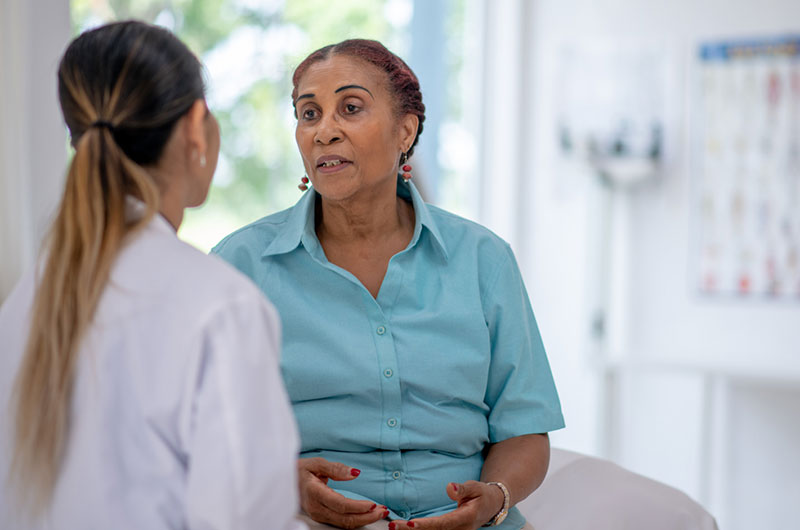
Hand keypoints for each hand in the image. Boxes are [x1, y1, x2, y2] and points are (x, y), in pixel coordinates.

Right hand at [298, 457, 388, 528]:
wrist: (287, 480)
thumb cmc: (302, 470)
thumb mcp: (317, 463)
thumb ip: (336, 468)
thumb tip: (355, 473)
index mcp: (314, 493)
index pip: (340, 504)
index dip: (358, 507)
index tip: (373, 504)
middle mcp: (316, 508)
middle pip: (345, 519)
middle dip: (366, 517)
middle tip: (383, 511)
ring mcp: (318, 515)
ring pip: (344, 523)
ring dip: (364, 520)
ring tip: (380, 513)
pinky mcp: (322, 517)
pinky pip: (341, 522)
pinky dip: (357, 519)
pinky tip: (367, 514)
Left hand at [388, 481, 504, 529]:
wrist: (492, 505)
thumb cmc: (482, 494)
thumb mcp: (475, 487)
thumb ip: (462, 488)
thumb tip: (449, 487)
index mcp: (466, 519)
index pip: (443, 523)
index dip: (426, 525)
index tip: (410, 523)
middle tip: (393, 526)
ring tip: (393, 527)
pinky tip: (404, 528)